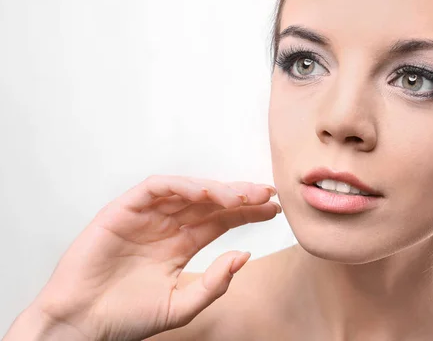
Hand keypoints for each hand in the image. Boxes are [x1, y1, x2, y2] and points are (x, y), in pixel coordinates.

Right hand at [29, 175, 279, 340]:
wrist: (82, 324)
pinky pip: (156, 188)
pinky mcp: (124, 209)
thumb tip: (244, 257)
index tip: (273, 209)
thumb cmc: (127, 317)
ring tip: (242, 195)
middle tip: (267, 194)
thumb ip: (214, 283)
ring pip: (187, 191)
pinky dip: (181, 186)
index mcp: (180, 244)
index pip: (220, 221)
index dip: (246, 213)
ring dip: (216, 189)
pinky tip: (206, 193)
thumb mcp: (181, 305)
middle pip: (210, 203)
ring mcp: (146, 216)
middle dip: (239, 196)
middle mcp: (167, 226)